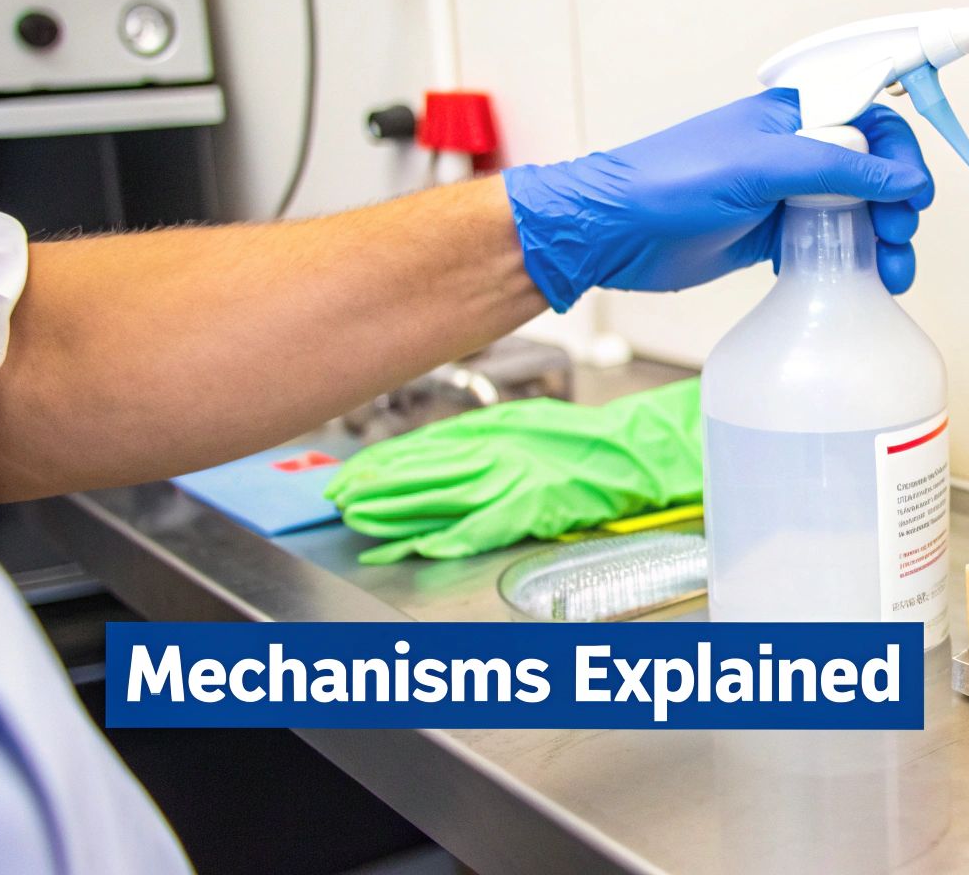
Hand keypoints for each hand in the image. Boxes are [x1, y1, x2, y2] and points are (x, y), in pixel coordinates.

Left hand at [323, 381, 701, 563]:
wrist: (629, 457)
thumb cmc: (578, 442)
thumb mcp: (516, 422)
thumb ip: (470, 437)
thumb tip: (419, 452)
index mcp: (489, 433)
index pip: (418, 451)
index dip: (376, 466)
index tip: (345, 478)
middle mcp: (493, 456)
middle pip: (420, 475)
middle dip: (374, 490)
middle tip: (339, 501)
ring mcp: (510, 484)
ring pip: (438, 501)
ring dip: (395, 514)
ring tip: (360, 523)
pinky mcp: (529, 511)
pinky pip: (479, 529)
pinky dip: (446, 539)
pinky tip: (419, 546)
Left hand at [504, 89, 934, 308]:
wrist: (614, 231)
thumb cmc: (671, 181)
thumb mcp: (762, 167)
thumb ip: (837, 170)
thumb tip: (901, 178)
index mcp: (796, 116)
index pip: (873, 120)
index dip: (902, 153)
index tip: (915, 191)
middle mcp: (797, 151)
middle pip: (875, 172)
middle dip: (898, 205)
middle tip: (900, 235)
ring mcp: (786, 195)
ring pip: (858, 213)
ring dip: (884, 241)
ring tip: (892, 274)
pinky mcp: (775, 236)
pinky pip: (832, 245)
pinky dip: (854, 263)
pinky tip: (862, 281)